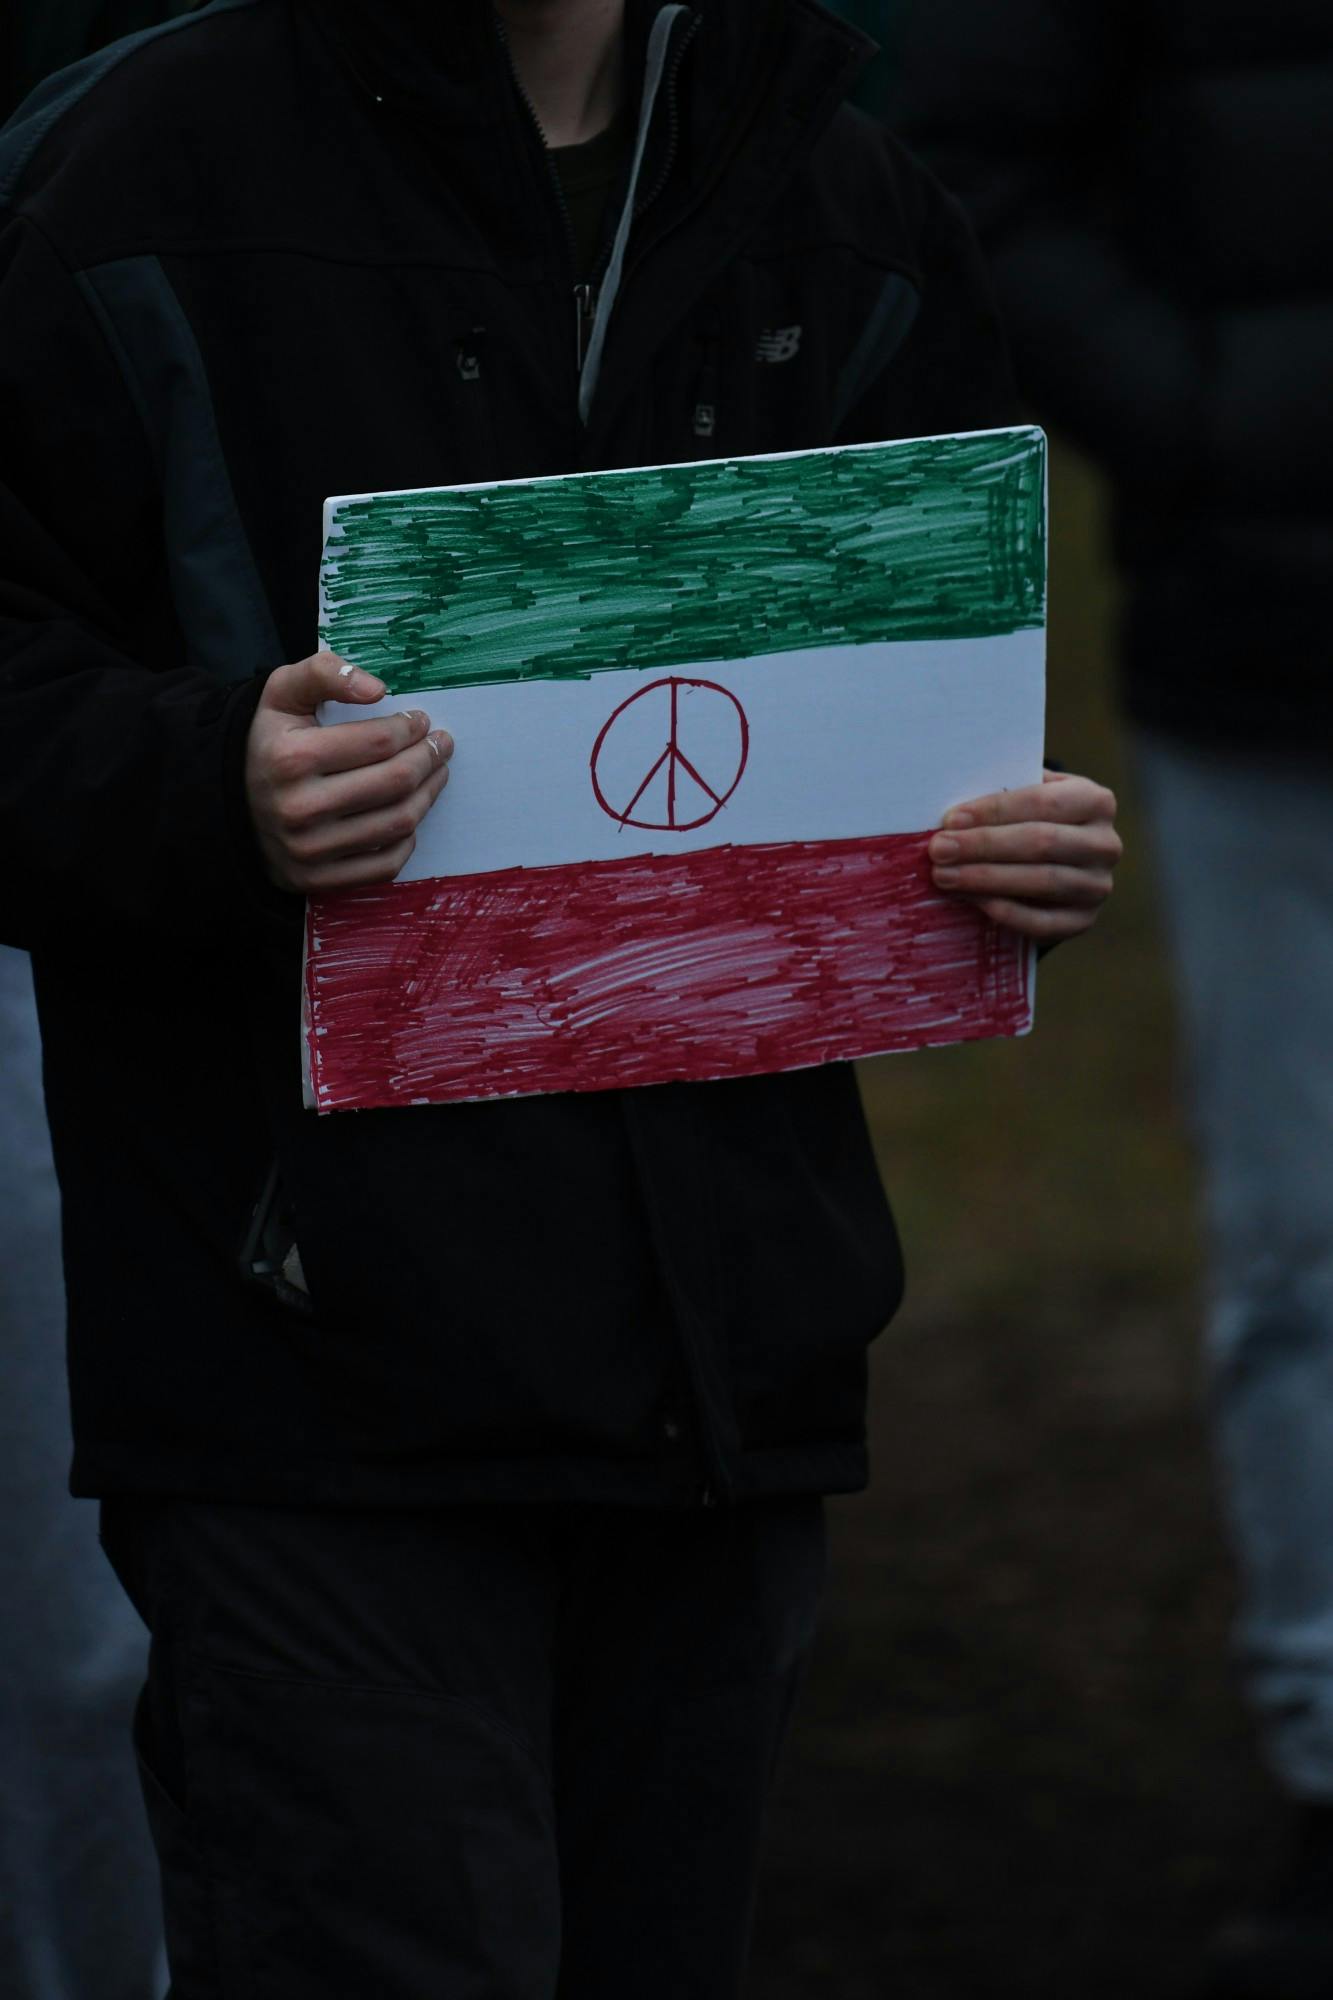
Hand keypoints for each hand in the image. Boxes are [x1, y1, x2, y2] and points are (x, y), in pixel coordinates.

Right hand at [245, 650, 453, 892]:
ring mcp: (309, 850)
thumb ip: (324, 673)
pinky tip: (410, 816)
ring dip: (428, 795)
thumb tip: (378, 688)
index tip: (421, 721)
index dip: (411, 728)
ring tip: (435, 774)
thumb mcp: (282, 693)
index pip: (379, 742)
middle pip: (394, 782)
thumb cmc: (267, 742)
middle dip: (429, 759)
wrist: (227, 803)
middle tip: (441, 745)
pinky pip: (385, 865)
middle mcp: (299, 808)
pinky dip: (407, 840)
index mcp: (291, 758)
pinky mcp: (317, 880)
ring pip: (397, 823)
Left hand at [927, 769, 1120, 941]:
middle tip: (940, 850)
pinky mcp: (1084, 920)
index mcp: (1095, 801)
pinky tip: (973, 900)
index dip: (995, 811)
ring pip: (1042, 881)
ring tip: (945, 876)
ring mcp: (1098, 885)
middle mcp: (1105, 843)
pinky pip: (1042, 921)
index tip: (951, 819)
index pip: (1043, 802)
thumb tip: (956, 812)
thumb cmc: (1029, 820)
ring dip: (986, 879)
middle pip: (1041, 842)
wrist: (1057, 862)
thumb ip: (1003, 796)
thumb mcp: (1025, 798)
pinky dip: (1005, 911)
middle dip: (984, 846)